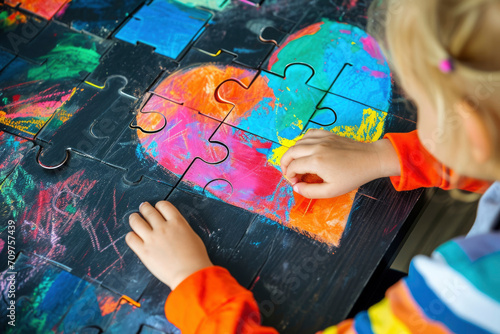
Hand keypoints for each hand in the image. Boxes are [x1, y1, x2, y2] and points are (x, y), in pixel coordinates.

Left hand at [126, 201, 212, 289]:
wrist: (190, 274)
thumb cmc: (196, 257)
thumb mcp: (192, 235)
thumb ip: (180, 228)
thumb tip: (172, 226)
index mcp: (177, 222)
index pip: (163, 205)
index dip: (159, 205)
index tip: (157, 208)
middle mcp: (163, 227)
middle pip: (148, 211)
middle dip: (145, 208)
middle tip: (143, 208)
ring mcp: (152, 239)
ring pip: (136, 221)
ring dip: (134, 218)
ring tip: (134, 218)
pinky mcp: (144, 251)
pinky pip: (130, 238)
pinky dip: (131, 235)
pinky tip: (134, 236)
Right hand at [280, 129, 400, 198]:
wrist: (370, 159)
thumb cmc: (352, 177)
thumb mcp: (331, 191)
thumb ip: (310, 191)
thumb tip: (296, 188)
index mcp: (316, 162)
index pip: (292, 166)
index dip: (289, 176)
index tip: (296, 183)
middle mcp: (316, 147)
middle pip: (291, 152)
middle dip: (285, 163)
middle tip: (288, 172)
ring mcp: (322, 139)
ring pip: (298, 142)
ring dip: (292, 152)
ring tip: (295, 163)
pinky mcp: (328, 134)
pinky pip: (309, 134)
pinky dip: (302, 141)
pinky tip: (305, 149)